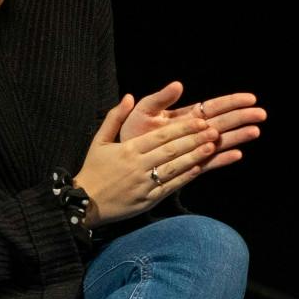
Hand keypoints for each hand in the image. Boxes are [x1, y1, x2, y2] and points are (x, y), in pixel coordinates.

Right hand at [75, 96, 218, 225]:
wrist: (84, 202)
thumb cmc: (93, 169)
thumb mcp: (99, 140)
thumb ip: (115, 117)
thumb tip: (129, 96)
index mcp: (128, 149)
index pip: (160, 136)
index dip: (182, 129)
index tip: (199, 121)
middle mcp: (137, 165)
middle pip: (171, 150)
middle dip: (194, 139)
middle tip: (213, 130)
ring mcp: (144, 183)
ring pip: (174, 167)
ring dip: (195, 156)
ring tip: (212, 146)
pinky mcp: (148, 199)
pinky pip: (170, 186)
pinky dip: (186, 177)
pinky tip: (200, 168)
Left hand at [119, 81, 265, 170]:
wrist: (122, 160)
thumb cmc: (131, 133)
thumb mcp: (142, 111)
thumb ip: (160, 99)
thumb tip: (178, 84)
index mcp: (185, 116)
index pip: (213, 107)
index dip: (231, 102)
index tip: (250, 98)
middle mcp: (193, 132)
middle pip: (222, 122)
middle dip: (242, 117)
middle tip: (262, 114)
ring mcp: (193, 148)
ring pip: (220, 141)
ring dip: (238, 136)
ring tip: (256, 132)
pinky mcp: (189, 165)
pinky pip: (208, 162)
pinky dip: (222, 158)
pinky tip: (237, 155)